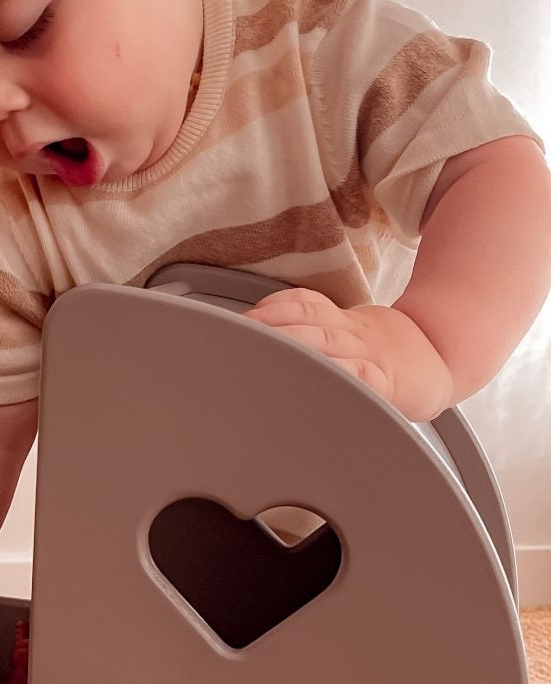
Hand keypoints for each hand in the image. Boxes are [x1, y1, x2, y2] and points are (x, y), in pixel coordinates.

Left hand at [246, 289, 453, 421]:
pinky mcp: (385, 382)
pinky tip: (316, 376)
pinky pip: (359, 374)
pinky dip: (337, 373)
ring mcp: (369, 355)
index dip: (275, 305)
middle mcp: (352, 333)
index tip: (245, 317)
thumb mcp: (352, 334)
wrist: (441, 362)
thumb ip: (315, 333)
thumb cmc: (384, 356)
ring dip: (292, 343)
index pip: (305, 302)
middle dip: (272, 323)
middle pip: (309, 318)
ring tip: (263, 351)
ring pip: (326, 342)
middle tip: (242, 334)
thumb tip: (263, 341)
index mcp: (343, 321)